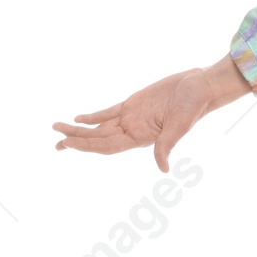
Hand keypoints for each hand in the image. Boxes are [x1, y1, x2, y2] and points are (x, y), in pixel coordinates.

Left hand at [52, 56, 250, 169]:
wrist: (201, 86)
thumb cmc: (194, 106)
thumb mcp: (180, 126)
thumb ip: (167, 146)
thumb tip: (163, 169)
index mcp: (141, 138)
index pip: (107, 146)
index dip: (86, 146)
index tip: (67, 144)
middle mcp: (133, 131)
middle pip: (99, 139)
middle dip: (76, 140)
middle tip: (56, 142)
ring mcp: (132, 118)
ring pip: (100, 127)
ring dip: (80, 130)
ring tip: (58, 128)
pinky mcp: (133, 104)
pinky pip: (108, 112)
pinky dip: (93, 116)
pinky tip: (79, 118)